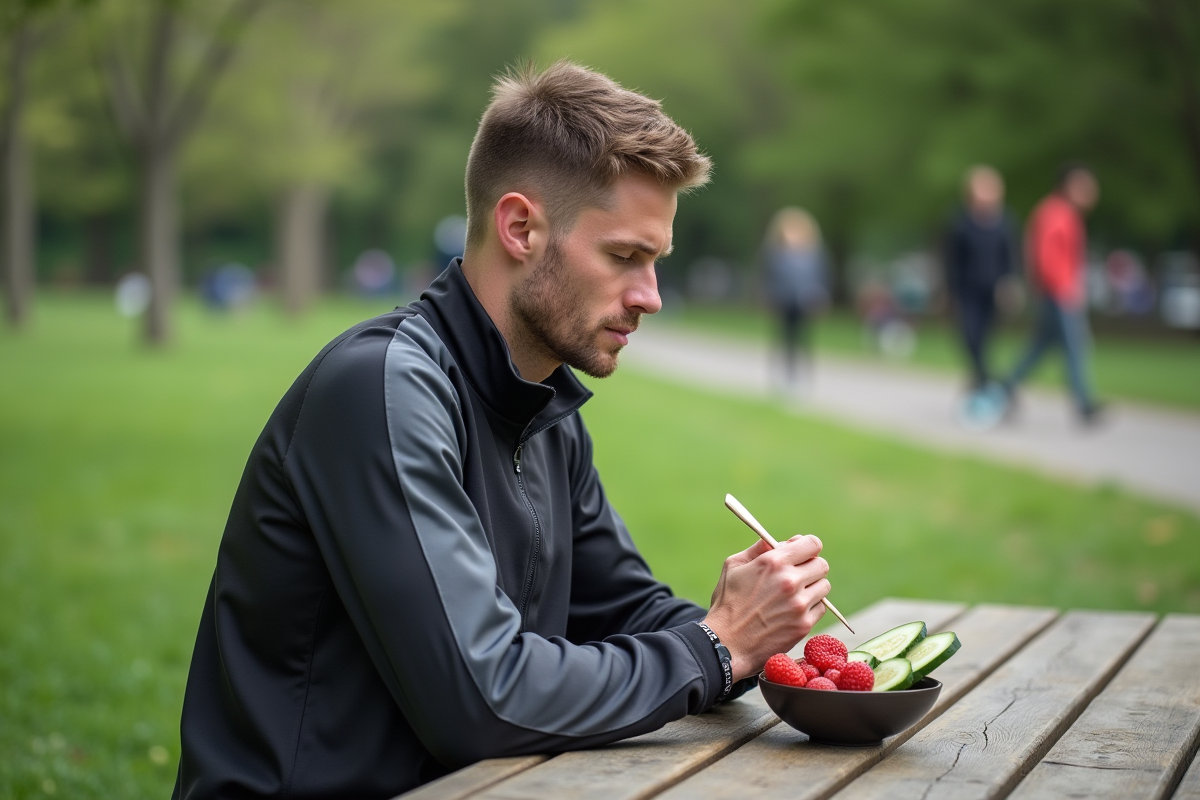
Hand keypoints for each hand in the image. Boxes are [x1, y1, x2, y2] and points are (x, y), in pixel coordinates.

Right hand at [701, 535, 829, 681]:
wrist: (726, 644)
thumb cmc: (727, 604)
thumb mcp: (733, 567)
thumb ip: (757, 549)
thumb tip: (774, 542)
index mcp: (774, 562)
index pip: (812, 544)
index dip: (807, 547)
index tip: (802, 554)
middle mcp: (790, 580)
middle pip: (821, 565)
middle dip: (810, 567)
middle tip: (797, 576)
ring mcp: (799, 604)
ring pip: (823, 587)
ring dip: (812, 588)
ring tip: (794, 595)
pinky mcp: (804, 624)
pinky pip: (820, 608)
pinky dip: (810, 608)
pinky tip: (792, 611)